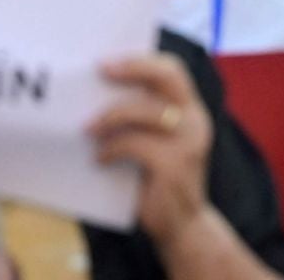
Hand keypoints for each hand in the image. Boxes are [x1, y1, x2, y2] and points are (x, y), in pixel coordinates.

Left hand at [88, 54, 211, 247]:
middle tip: (100, 69)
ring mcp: (189, 143)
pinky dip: (111, 149)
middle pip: (168, 78)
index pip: (173, 70)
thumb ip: (135, 112)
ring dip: (109, 117)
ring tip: (87, 129)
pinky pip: (135, 145)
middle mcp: (195, 120)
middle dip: (133, 68)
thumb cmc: (154, 175)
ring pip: (145, 111)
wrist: (179, 224)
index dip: (141, 60)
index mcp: (189, 108)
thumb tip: (90, 84)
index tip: (105, 61)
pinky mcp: (176, 166)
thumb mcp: (149, 138)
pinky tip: (99, 159)